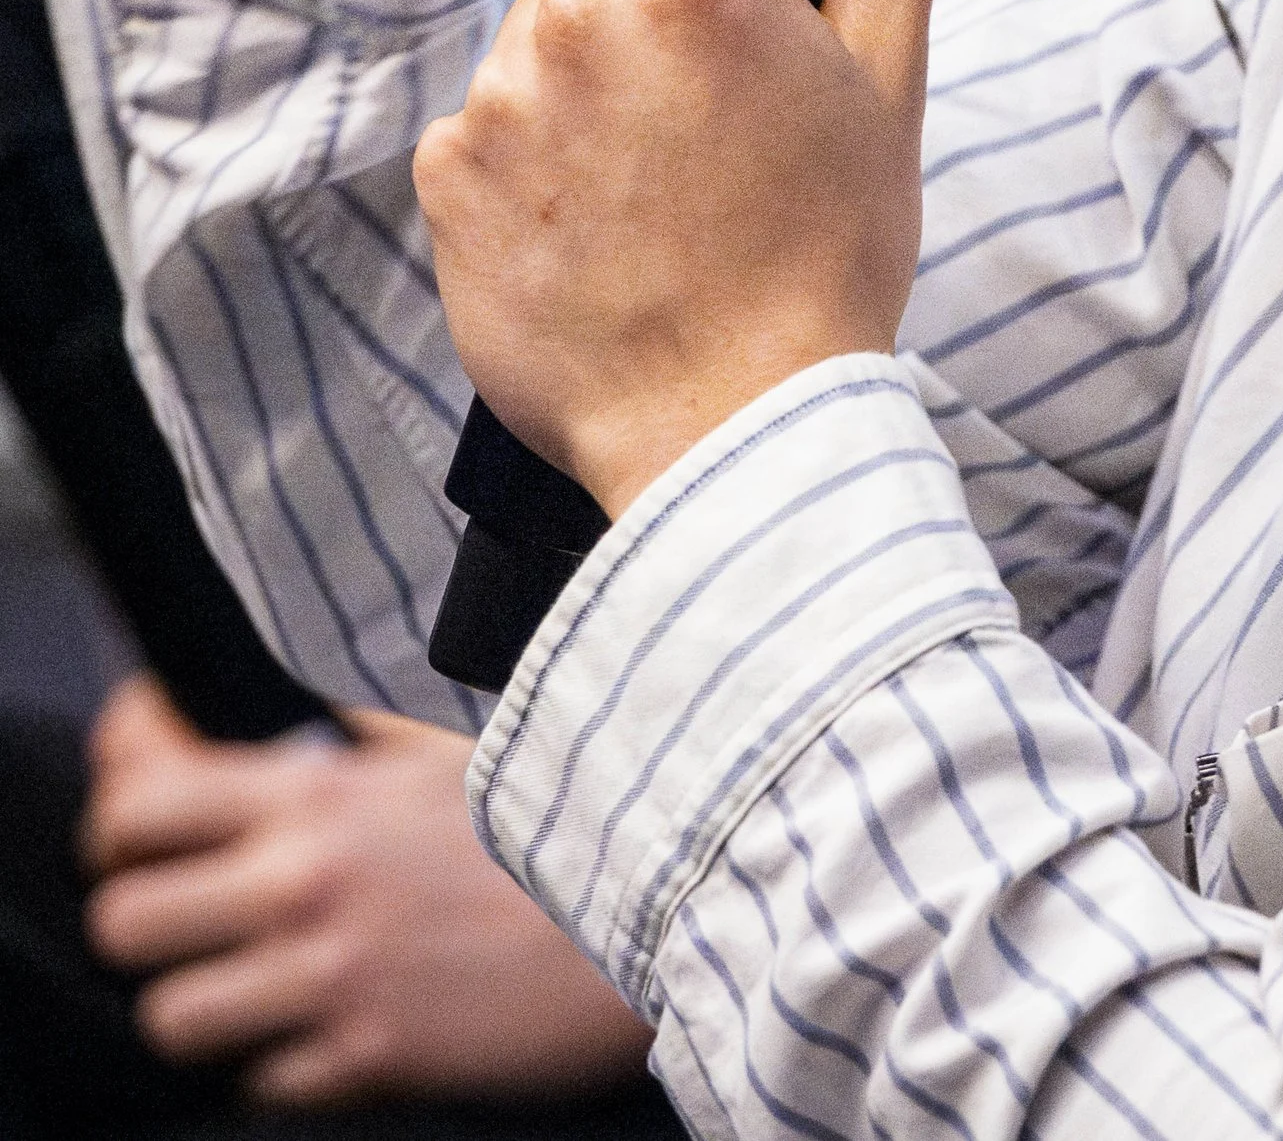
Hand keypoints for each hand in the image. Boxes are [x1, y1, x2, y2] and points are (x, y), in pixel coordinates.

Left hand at [80, 677, 652, 1106]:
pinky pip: (257, 1080)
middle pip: (123, 918)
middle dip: (142, 907)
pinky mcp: (365, 1062)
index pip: (139, 795)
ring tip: (247, 971)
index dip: (117, 798)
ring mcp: (330, 983)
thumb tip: (262, 719)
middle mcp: (306, 888)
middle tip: (187, 898)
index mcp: (320, 794)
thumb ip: (345, 738)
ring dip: (199, 994)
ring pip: (169, 1014)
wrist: (648, 902)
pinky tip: (320, 1016)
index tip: (140, 794)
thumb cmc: (547, 820)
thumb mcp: (441, 747)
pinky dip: (276, 1055)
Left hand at [414, 0, 965, 514]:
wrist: (732, 433)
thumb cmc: (828, 256)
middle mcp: (578, 15)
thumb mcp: (889, 76)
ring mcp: (499, 96)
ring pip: (534, 8)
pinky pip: (487, 109)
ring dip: (584, 44)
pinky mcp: (446, 175)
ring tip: (658, 147)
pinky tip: (601, 206)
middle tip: (701, 36)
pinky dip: (534, 137)